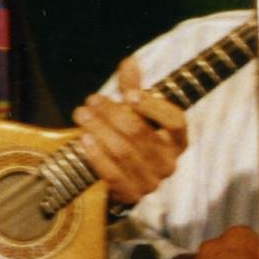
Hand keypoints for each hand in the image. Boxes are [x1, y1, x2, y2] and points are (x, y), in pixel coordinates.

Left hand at [75, 57, 187, 205]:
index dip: (153, 107)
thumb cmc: (129, 139)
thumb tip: (129, 62)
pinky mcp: (132, 196)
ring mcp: (152, 182)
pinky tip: (83, 139)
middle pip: (141, 134)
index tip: (130, 94)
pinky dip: (96, 155)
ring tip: (81, 114)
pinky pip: (113, 175)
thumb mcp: (134, 114)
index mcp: (177, 140)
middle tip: (91, 100)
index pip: (175, 121)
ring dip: (100, 130)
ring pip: (124, 152)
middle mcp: (169, 162)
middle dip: (112, 114)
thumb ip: (132, 89)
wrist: (118, 178)